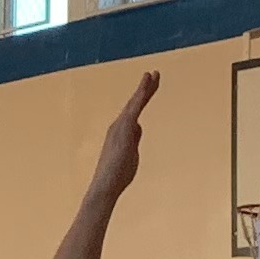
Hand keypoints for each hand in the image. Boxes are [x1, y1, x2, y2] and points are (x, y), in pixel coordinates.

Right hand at [86, 70, 160, 203]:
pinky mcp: (124, 129)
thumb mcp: (131, 153)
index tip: (151, 84)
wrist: (105, 185)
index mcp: (120, 131)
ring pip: (135, 103)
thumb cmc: (117, 175)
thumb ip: (134, 138)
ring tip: (153, 75)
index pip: (134, 110)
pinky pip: (135, 108)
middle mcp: (118, 125)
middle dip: (145, 88)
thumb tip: (138, 125)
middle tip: (154, 73)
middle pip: (135, 103)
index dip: (143, 96)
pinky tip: (147, 85)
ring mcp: (120, 126)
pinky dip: (141, 95)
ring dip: (144, 88)